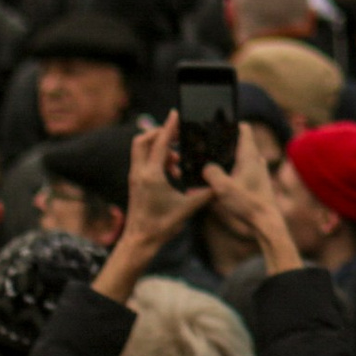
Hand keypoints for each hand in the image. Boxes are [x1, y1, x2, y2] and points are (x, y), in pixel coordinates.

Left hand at [92, 118, 211, 300]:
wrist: (139, 241)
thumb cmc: (161, 225)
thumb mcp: (187, 208)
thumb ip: (205, 193)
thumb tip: (220, 183)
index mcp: (152, 175)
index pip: (159, 143)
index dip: (169, 126)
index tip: (176, 113)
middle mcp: (140, 173)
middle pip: (142, 140)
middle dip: (158, 133)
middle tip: (177, 134)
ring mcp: (135, 178)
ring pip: (141, 150)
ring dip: (158, 147)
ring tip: (178, 159)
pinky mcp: (135, 183)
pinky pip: (143, 161)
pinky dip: (156, 159)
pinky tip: (172, 172)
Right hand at [202, 124, 300, 274]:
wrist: (266, 222)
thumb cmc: (248, 203)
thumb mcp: (223, 188)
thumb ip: (211, 173)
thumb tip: (206, 167)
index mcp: (249, 155)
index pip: (243, 129)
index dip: (230, 124)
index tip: (215, 124)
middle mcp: (255, 160)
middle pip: (238, 144)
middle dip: (222, 145)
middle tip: (204, 147)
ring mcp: (257, 171)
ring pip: (238, 159)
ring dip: (225, 161)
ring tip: (206, 166)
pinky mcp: (255, 183)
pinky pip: (240, 172)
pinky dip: (229, 173)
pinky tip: (214, 183)